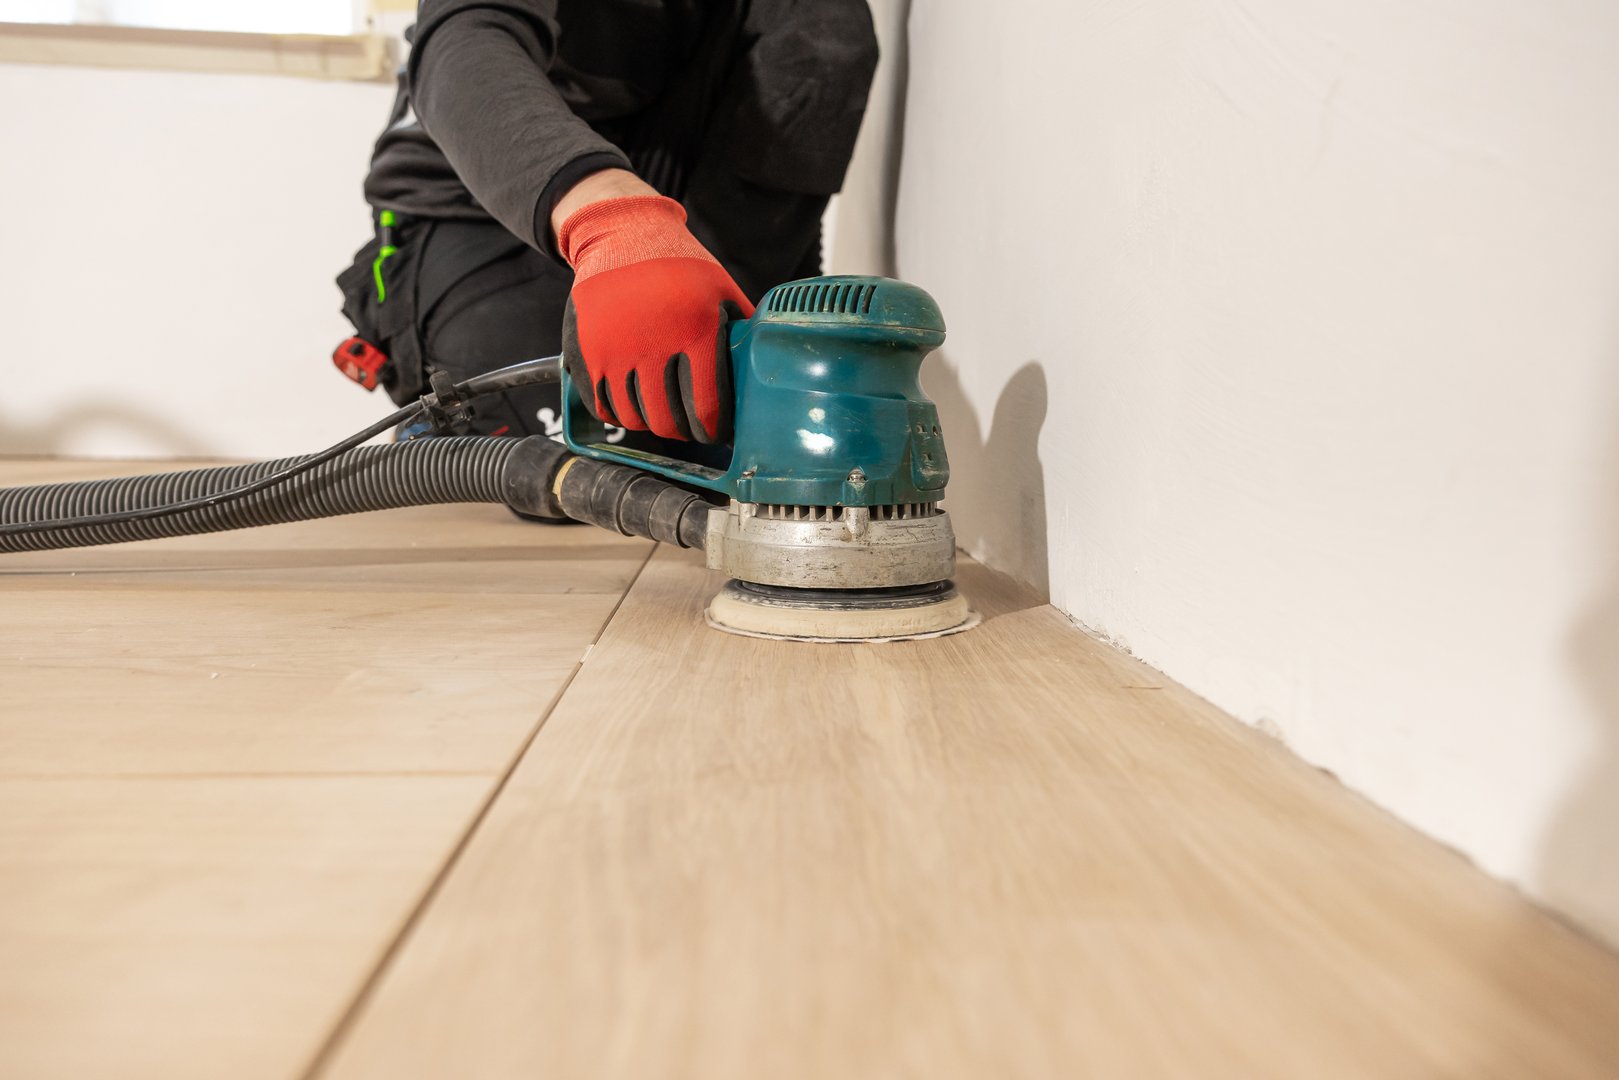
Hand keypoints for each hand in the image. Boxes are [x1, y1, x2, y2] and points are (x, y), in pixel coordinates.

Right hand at [556, 179, 752, 441]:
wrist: (622, 234)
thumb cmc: (680, 264)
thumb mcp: (722, 288)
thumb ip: (743, 329)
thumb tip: (767, 365)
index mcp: (695, 330)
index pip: (706, 406)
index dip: (714, 429)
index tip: (717, 432)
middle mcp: (652, 345)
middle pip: (668, 421)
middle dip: (684, 432)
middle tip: (691, 428)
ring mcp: (614, 351)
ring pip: (634, 418)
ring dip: (652, 425)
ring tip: (663, 415)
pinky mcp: (586, 353)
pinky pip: (602, 406)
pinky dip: (619, 414)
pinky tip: (633, 406)